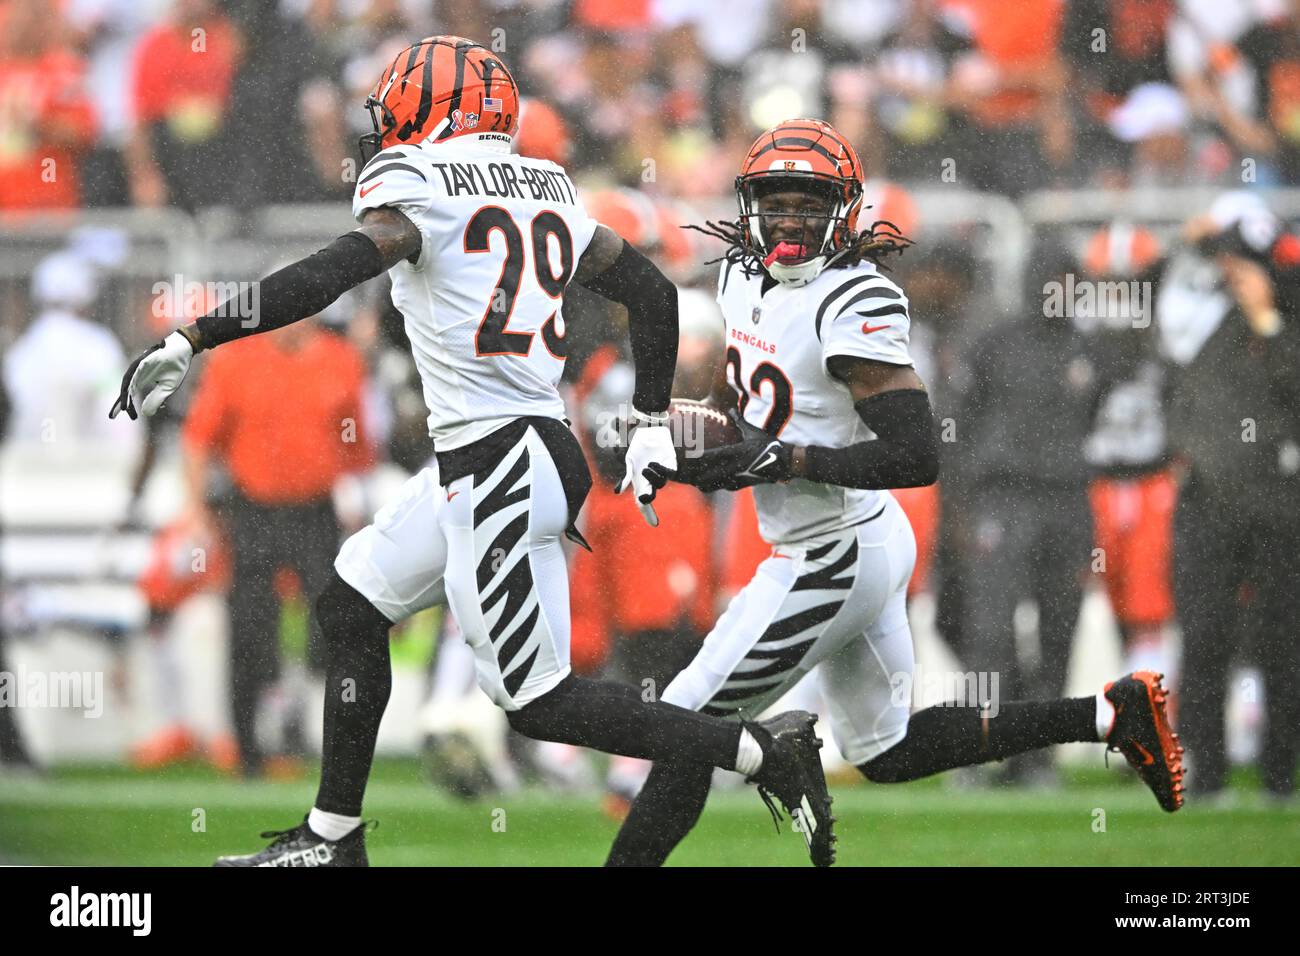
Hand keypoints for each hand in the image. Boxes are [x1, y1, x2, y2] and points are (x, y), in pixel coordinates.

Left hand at [109, 330, 195, 419]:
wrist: (183, 351)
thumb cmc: (175, 368)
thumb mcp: (167, 389)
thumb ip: (155, 400)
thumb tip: (145, 413)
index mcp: (143, 381)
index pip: (131, 395)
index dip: (128, 406)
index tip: (131, 418)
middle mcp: (138, 375)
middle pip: (125, 390)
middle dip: (119, 403)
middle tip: (112, 417)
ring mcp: (140, 368)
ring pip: (128, 383)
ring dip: (125, 395)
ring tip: (124, 408)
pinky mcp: (144, 361)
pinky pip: (136, 373)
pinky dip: (132, 383)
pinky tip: (130, 392)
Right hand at [615, 410, 675, 526]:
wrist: (646, 423)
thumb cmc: (635, 440)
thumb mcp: (626, 457)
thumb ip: (624, 474)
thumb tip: (618, 492)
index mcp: (639, 480)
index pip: (642, 502)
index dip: (648, 513)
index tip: (654, 524)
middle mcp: (650, 478)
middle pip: (651, 497)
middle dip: (648, 502)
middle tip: (642, 499)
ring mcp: (660, 470)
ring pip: (659, 484)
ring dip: (651, 478)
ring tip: (645, 467)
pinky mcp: (670, 462)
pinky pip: (668, 472)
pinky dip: (661, 471)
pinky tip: (653, 464)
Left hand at [676, 408, 791, 492]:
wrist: (784, 463)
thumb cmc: (769, 445)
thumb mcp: (754, 432)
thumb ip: (740, 422)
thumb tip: (731, 409)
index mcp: (736, 452)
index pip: (712, 456)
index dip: (698, 458)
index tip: (687, 457)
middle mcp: (735, 467)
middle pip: (709, 476)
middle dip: (696, 476)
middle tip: (686, 474)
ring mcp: (738, 478)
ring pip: (715, 485)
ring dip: (705, 483)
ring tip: (696, 481)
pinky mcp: (743, 485)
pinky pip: (726, 487)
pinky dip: (717, 485)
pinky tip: (712, 484)